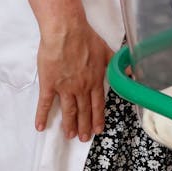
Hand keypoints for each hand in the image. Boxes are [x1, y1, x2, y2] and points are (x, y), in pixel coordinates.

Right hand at [35, 19, 113, 140]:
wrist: (66, 31)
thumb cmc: (86, 38)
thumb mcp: (108, 51)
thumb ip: (117, 64)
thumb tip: (130, 71)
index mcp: (95, 80)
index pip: (98, 104)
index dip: (98, 118)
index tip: (98, 130)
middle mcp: (81, 87)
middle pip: (83, 111)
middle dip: (84, 126)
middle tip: (84, 138)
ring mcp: (65, 87)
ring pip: (68, 110)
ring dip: (69, 124)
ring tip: (69, 135)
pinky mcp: (49, 84)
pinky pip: (45, 103)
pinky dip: (42, 116)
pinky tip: (40, 126)